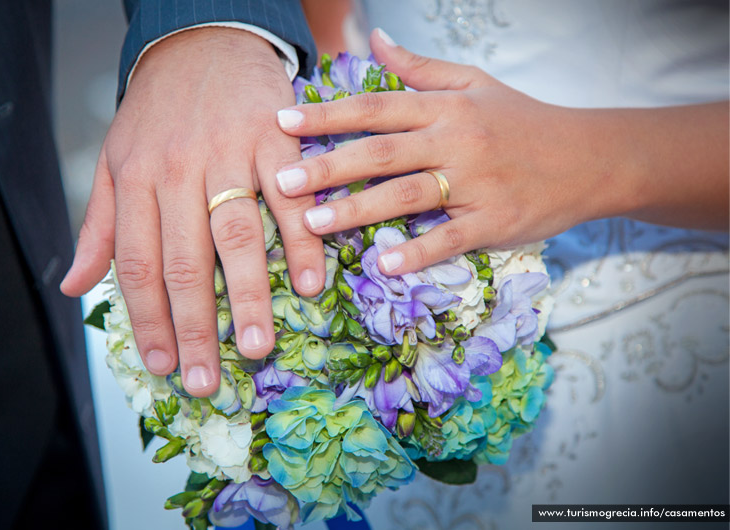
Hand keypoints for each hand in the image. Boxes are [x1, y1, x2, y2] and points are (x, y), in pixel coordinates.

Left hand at [60, 28, 325, 395]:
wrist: (204, 39)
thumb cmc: (158, 110)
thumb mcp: (113, 160)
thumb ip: (99, 226)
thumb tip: (76, 286)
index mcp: (136, 180)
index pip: (139, 265)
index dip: (148, 322)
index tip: (164, 366)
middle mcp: (178, 170)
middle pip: (186, 262)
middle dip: (195, 327)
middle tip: (208, 380)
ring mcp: (228, 153)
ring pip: (237, 235)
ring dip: (248, 296)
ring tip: (256, 346)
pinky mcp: (274, 137)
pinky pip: (288, 197)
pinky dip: (301, 241)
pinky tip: (307, 283)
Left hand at [274, 29, 728, 275]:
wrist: (591, 157)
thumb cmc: (524, 121)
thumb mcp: (475, 84)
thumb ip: (419, 68)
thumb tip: (372, 39)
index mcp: (446, 108)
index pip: (376, 107)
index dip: (328, 114)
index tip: (282, 121)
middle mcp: (456, 141)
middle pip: (382, 151)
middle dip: (328, 165)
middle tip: (282, 180)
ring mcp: (476, 183)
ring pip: (408, 195)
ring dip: (358, 209)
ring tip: (313, 223)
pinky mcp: (496, 221)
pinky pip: (451, 237)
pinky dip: (419, 250)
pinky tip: (384, 263)